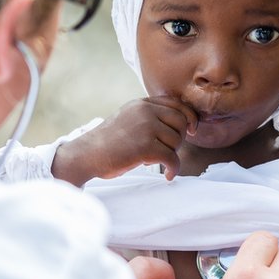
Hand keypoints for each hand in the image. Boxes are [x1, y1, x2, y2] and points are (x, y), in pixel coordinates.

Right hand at [52, 96, 196, 185]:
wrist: (86, 155)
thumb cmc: (108, 142)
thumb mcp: (128, 119)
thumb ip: (149, 117)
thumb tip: (180, 124)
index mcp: (142, 104)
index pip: (177, 104)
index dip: (189, 117)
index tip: (192, 130)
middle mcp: (145, 111)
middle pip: (181, 122)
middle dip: (179, 139)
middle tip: (167, 150)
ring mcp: (146, 127)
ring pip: (177, 141)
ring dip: (170, 154)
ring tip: (154, 160)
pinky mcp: (145, 146)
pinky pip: (172, 158)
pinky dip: (173, 169)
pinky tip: (167, 175)